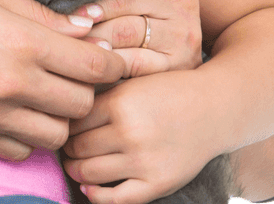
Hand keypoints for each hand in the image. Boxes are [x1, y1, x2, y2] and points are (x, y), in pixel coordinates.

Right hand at [0, 0, 125, 161]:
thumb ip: (39, 12)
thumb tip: (86, 27)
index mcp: (20, 40)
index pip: (95, 66)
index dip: (109, 62)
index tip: (102, 56)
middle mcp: (11, 83)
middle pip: (83, 104)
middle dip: (85, 88)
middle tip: (69, 71)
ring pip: (57, 135)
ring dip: (57, 115)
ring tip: (40, 92)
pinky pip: (20, 151)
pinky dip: (25, 135)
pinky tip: (12, 110)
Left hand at [64, 70, 219, 203]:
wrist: (212, 109)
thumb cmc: (166, 92)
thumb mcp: (130, 82)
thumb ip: (99, 96)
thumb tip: (62, 113)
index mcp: (119, 103)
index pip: (73, 120)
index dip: (63, 124)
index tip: (61, 125)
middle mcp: (129, 133)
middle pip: (78, 147)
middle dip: (67, 148)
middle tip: (65, 146)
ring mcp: (143, 162)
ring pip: (90, 173)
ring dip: (76, 170)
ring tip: (74, 164)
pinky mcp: (157, 184)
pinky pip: (117, 199)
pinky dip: (96, 196)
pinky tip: (89, 189)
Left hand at [75, 0, 201, 77]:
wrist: (178, 69)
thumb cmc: (137, 23)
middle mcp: (180, 0)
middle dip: (90, 11)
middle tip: (66, 16)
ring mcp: (183, 32)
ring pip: (124, 31)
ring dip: (93, 37)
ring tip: (73, 40)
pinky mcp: (179, 63)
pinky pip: (132, 60)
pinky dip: (108, 61)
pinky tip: (95, 61)